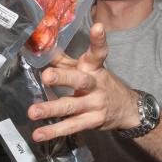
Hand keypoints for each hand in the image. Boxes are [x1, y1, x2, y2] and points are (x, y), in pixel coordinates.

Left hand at [28, 23, 139, 141]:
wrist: (128, 109)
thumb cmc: (101, 84)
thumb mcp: (88, 69)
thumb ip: (66, 61)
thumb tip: (42, 48)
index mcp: (95, 68)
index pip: (98, 52)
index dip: (98, 40)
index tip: (98, 27)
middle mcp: (96, 85)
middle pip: (80, 80)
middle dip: (63, 78)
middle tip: (46, 76)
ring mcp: (95, 104)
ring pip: (71, 106)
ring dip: (51, 109)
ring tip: (33, 112)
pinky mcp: (92, 121)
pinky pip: (71, 126)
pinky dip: (53, 131)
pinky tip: (39, 134)